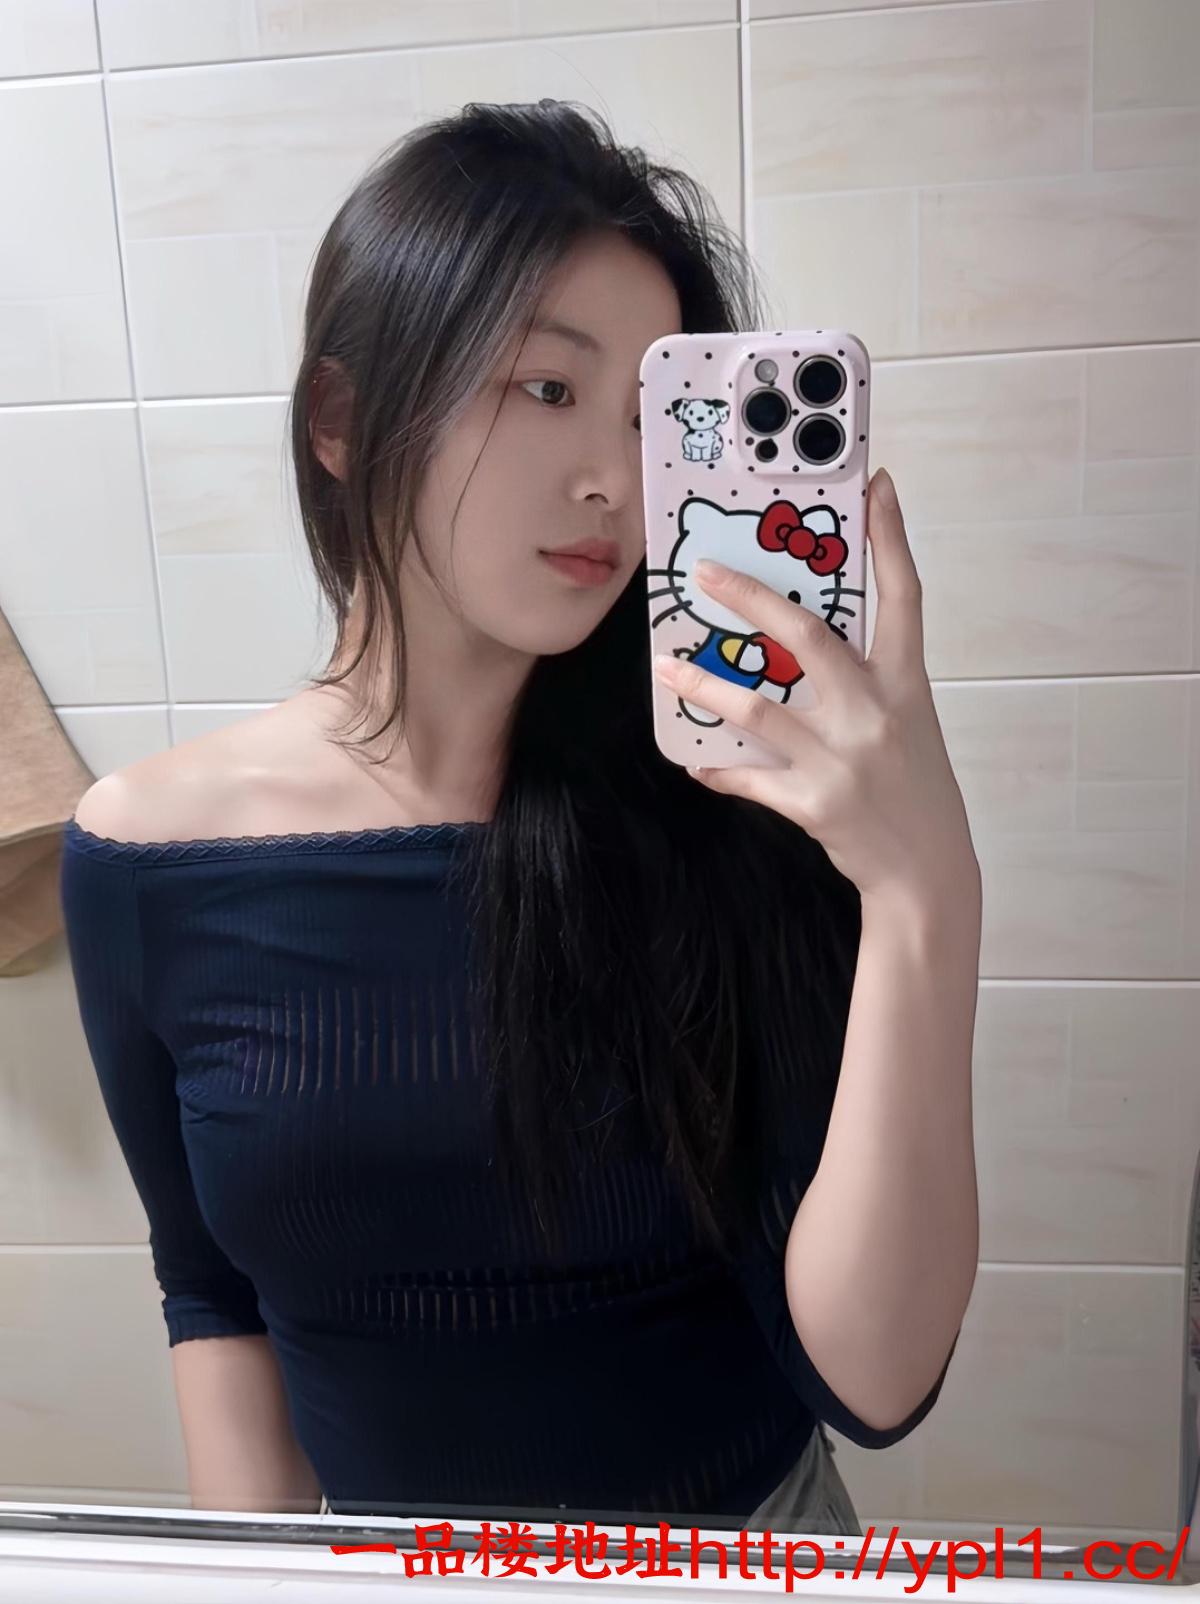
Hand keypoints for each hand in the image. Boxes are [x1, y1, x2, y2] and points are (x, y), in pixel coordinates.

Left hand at [652, 468, 979, 913]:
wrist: (926, 870)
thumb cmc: (912, 786)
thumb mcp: (905, 721)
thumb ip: (863, 681)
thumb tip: (795, 640)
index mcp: (906, 684)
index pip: (904, 595)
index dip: (891, 537)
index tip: (877, 483)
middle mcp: (876, 713)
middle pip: (808, 636)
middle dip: (750, 599)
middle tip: (703, 572)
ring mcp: (844, 759)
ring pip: (758, 708)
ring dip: (703, 685)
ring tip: (666, 666)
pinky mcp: (815, 804)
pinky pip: (749, 778)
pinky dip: (717, 767)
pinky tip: (693, 759)